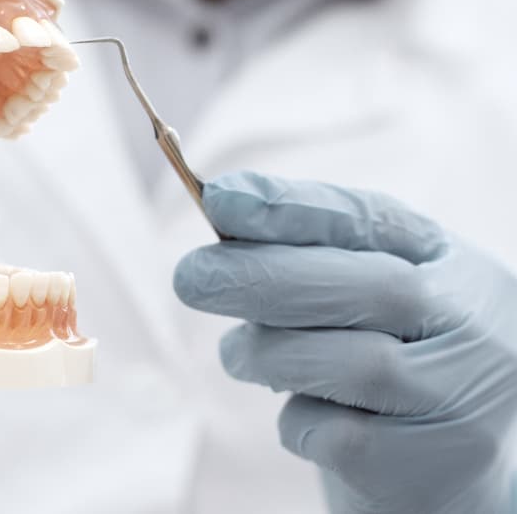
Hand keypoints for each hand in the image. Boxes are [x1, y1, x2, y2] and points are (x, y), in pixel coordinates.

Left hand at [174, 172, 516, 513]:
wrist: (444, 464)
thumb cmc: (387, 356)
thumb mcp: (366, 292)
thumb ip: (310, 250)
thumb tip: (219, 204)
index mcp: (452, 264)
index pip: (374, 220)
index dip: (293, 208)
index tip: (220, 201)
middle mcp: (475, 326)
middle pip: (373, 289)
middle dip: (267, 276)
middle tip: (189, 277)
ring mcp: (462, 398)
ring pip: (352, 364)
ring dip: (269, 354)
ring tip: (239, 354)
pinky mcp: (434, 465)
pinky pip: (338, 435)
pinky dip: (297, 420)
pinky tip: (299, 411)